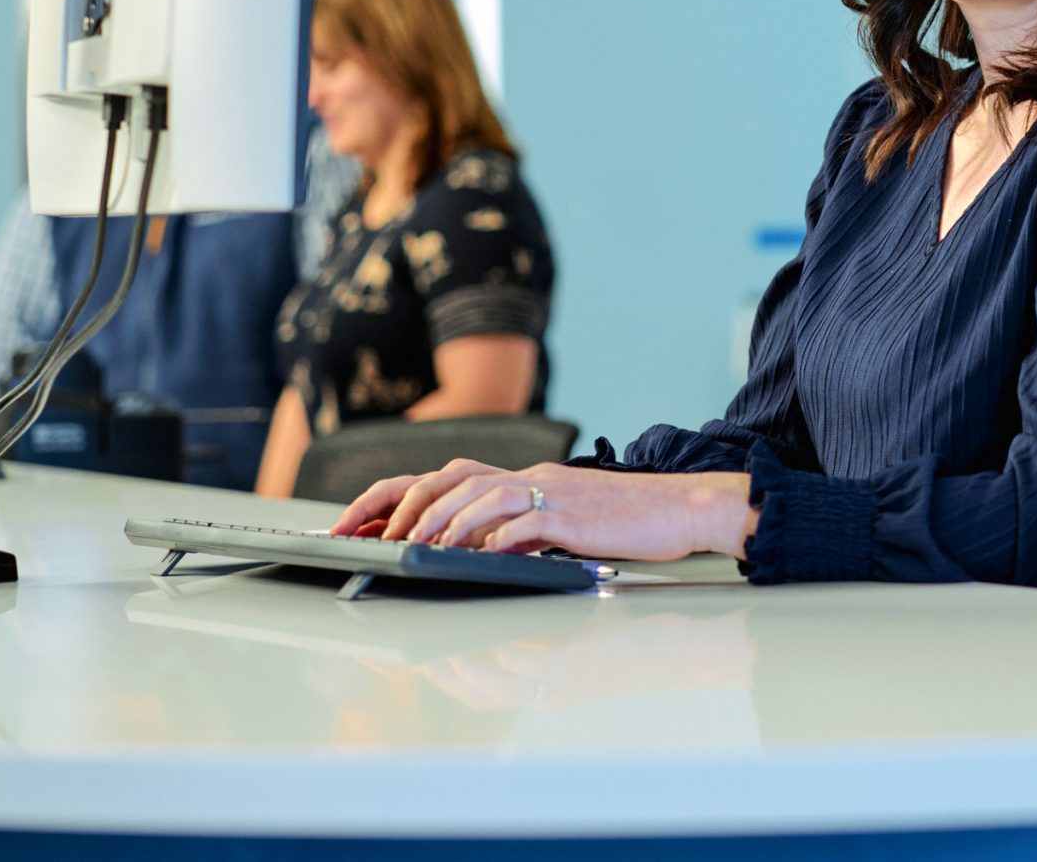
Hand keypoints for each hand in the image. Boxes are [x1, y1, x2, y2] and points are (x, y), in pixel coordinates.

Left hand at [329, 458, 758, 561]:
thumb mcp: (559, 521)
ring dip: (439, 524)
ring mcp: (550, 492)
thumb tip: (471, 551)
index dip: (392, 499)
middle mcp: (529, 476)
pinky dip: (493, 541)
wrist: (683, 507)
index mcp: (521, 476)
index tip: (353, 526)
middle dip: (402, 509)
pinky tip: (474, 560)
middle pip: (448, 478)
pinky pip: (523, 523)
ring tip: (413, 552)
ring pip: (478, 496)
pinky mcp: (573, 515)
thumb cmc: (626, 519)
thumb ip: (517, 528)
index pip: (442, 476)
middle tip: (373, 541)